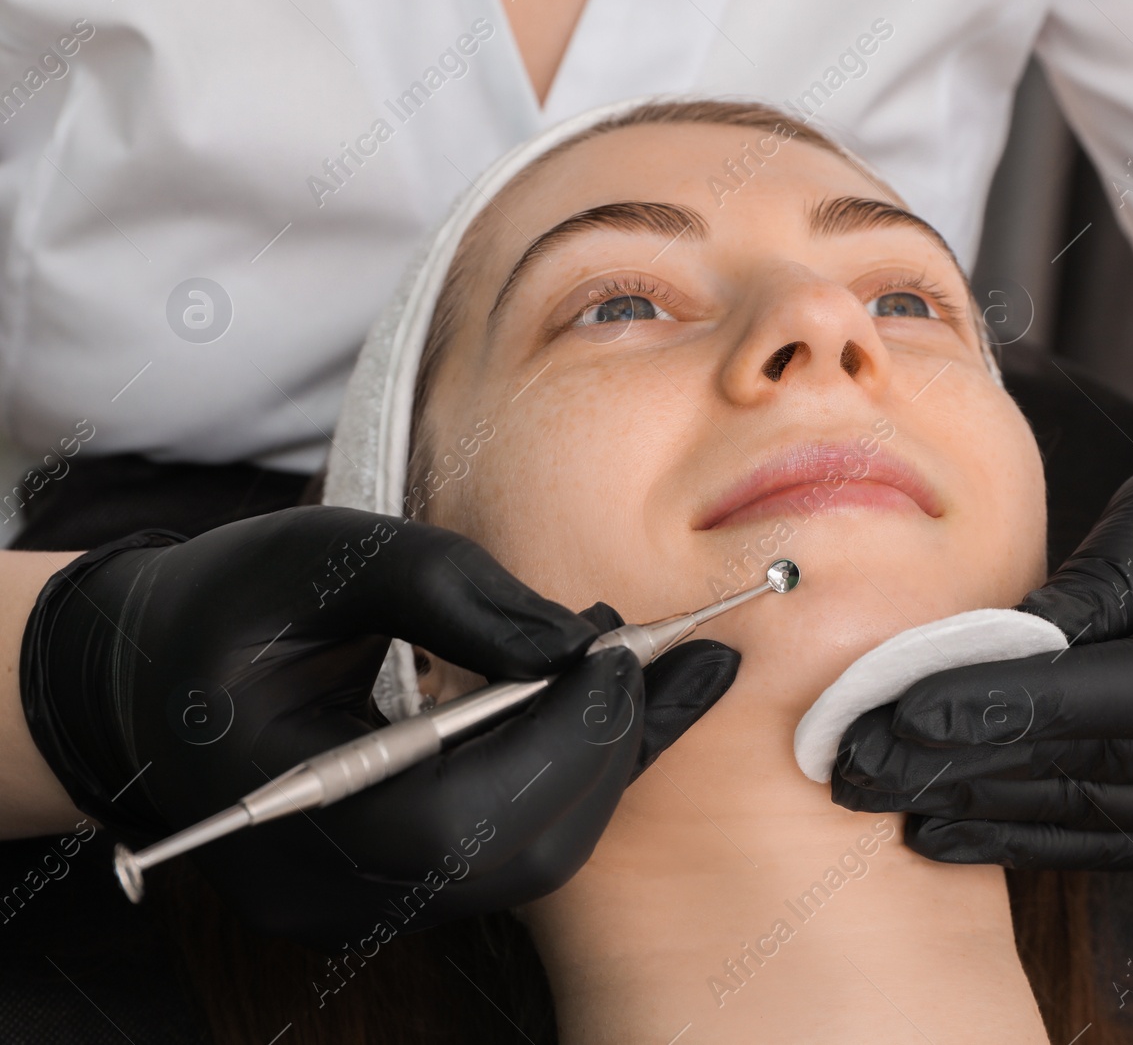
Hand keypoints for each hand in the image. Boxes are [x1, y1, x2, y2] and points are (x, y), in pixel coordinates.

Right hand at [20, 506, 738, 945]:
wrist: (147, 672)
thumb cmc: (225, 604)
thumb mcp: (326, 557)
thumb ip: (451, 593)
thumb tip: (576, 644)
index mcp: (276, 804)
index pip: (450, 823)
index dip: (557, 746)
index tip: (622, 656)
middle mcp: (320, 885)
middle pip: (510, 857)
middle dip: (602, 751)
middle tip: (659, 654)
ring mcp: (359, 900)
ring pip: (526, 859)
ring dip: (600, 760)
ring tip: (644, 665)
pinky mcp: (395, 883)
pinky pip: (511, 845)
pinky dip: (573, 774)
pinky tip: (622, 706)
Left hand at [833, 416, 1132, 868]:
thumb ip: (1097, 586)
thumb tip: (989, 654)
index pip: (1121, 694)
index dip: (1006, 707)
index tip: (901, 710)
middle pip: (1102, 769)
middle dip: (967, 766)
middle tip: (857, 761)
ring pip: (1101, 818)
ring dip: (983, 810)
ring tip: (882, 794)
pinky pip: (1118, 839)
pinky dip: (1028, 835)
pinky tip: (948, 828)